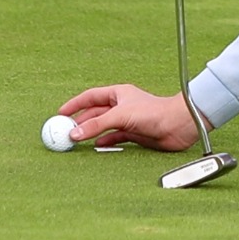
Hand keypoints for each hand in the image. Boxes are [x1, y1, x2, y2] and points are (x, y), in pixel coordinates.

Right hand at [56, 83, 201, 151]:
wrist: (178, 125)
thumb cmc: (154, 112)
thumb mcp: (120, 116)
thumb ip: (96, 125)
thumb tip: (74, 134)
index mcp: (118, 94)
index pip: (90, 96)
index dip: (75, 104)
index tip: (60, 113)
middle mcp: (122, 106)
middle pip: (95, 113)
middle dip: (80, 121)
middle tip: (64, 131)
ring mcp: (128, 120)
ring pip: (104, 126)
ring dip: (91, 133)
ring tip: (76, 140)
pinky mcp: (134, 134)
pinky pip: (114, 137)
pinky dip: (104, 141)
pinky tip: (97, 146)